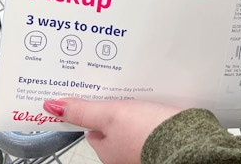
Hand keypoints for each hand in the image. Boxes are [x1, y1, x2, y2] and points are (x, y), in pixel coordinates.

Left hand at [43, 98, 181, 163]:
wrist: (187, 139)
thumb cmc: (148, 133)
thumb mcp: (110, 116)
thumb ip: (83, 111)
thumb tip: (53, 107)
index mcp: (107, 152)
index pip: (92, 129)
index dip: (91, 111)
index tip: (92, 96)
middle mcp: (124, 154)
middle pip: (113, 126)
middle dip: (115, 108)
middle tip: (117, 88)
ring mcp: (143, 147)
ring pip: (133, 123)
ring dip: (134, 108)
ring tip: (136, 90)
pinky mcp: (162, 139)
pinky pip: (151, 122)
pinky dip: (152, 111)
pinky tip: (155, 101)